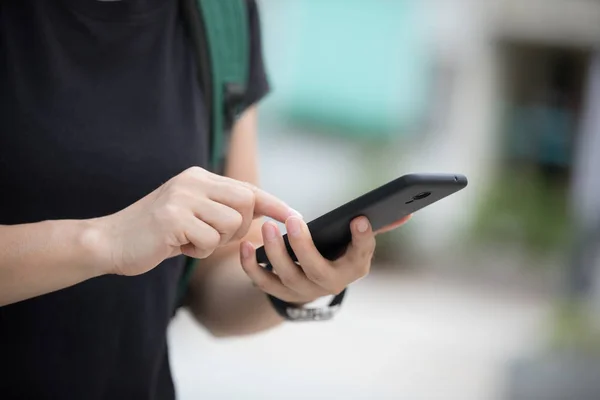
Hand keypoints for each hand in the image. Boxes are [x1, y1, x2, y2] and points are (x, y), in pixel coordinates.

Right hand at [94, 167, 297, 275]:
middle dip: (239, 229)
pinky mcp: (173, 218)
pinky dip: (198, 252)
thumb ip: (221, 209)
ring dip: (216, 242)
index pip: (247, 188)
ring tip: (190, 241)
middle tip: (214, 237)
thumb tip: (261, 214)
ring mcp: (182, 197)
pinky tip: (177, 247)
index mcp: (199, 177)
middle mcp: (193, 181)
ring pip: (232, 224)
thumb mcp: (191, 214)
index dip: (273, 204)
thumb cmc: (155, 234)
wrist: (109, 242)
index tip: (294, 216)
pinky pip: (210, 241)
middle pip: (247, 204)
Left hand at [239, 215, 410, 303]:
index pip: (361, 255)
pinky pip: (261, 281)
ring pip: (287, 276)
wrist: (311, 281)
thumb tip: (407, 212)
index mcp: (353, 268)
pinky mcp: (277, 290)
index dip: (363, 240)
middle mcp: (329, 283)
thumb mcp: (356, 242)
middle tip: (293, 220)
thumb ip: (375, 226)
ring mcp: (302, 290)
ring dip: (274, 252)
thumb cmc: (337, 253)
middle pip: (316, 270)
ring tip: (267, 228)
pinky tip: (244, 246)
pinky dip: (250, 265)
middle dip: (304, 246)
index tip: (360, 219)